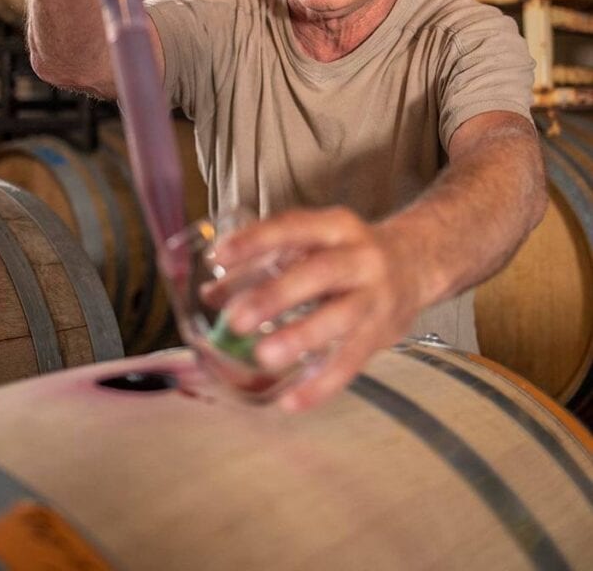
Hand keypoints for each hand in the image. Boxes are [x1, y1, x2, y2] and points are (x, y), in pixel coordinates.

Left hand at [200, 206, 421, 411]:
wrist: (418, 263)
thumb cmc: (347, 254)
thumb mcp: (311, 246)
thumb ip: (261, 265)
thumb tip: (211, 293)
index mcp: (335, 227)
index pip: (293, 227)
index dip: (256, 240)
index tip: (218, 256)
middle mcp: (360, 257)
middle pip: (319, 273)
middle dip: (277, 295)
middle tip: (236, 319)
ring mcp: (375, 296)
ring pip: (340, 317)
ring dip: (301, 336)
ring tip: (264, 357)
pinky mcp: (383, 332)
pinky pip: (352, 360)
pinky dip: (322, 383)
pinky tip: (291, 401)